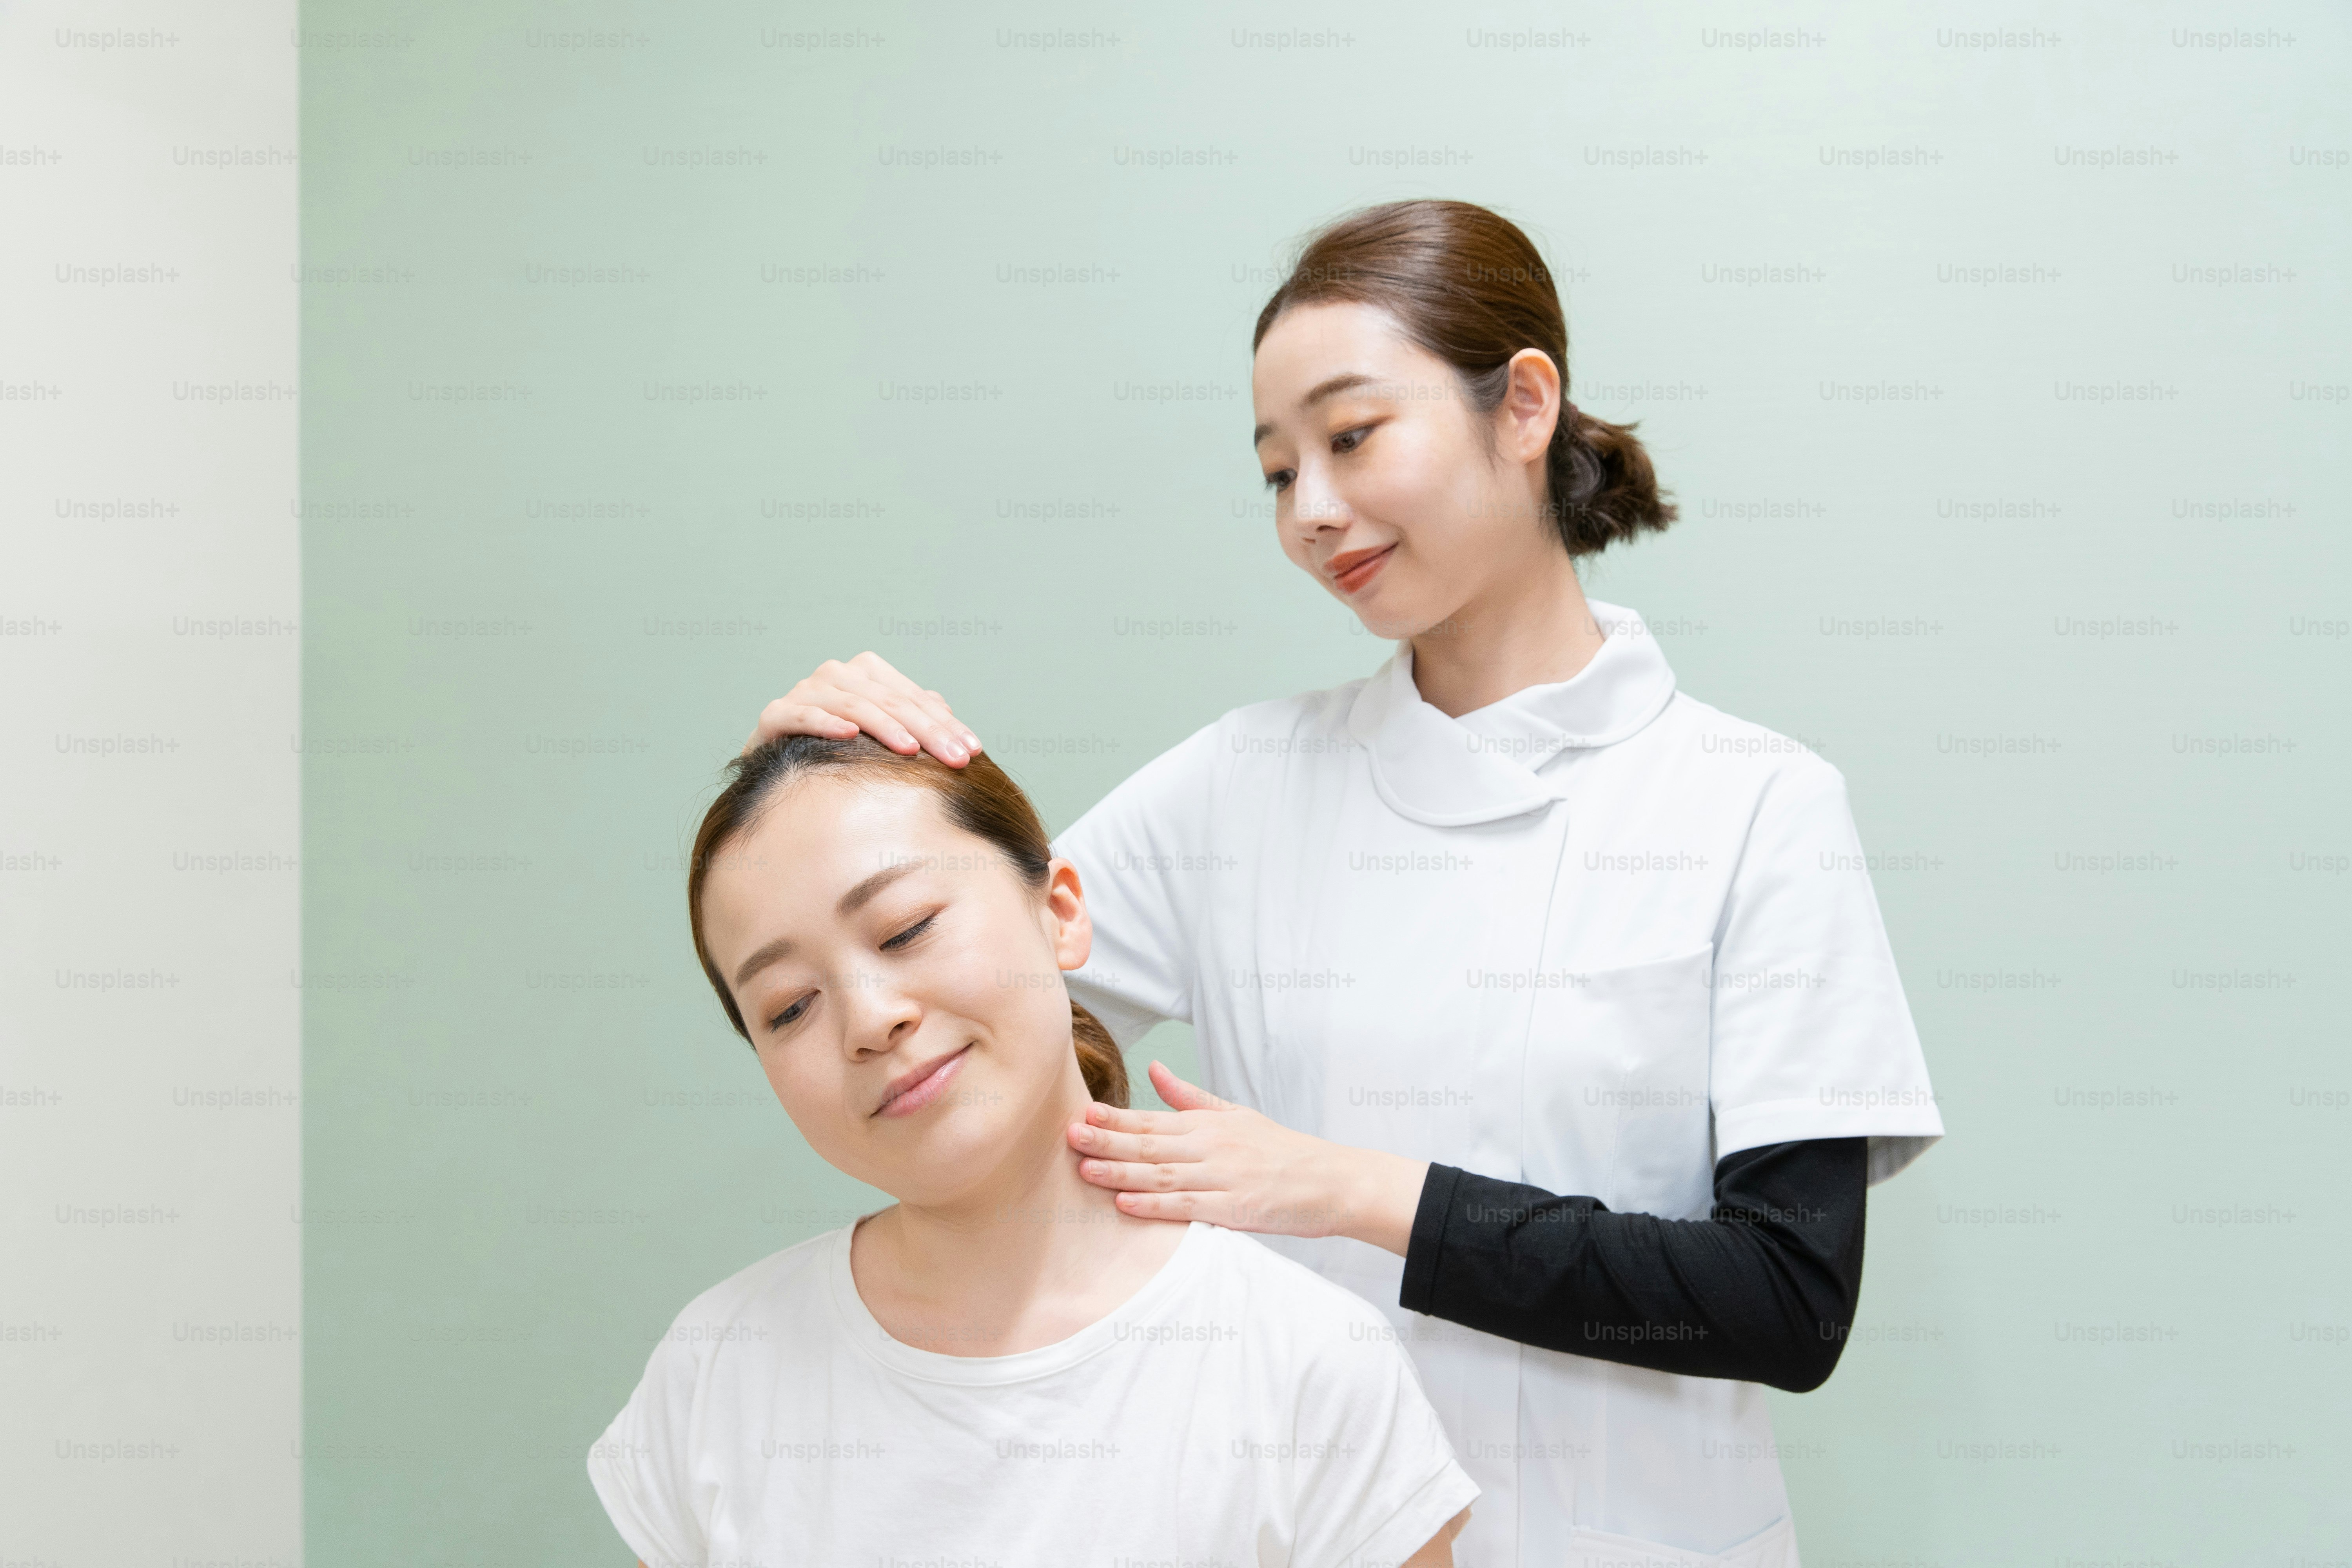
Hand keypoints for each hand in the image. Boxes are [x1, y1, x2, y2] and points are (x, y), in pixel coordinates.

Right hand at [746, 651, 981, 764]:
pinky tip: (850, 736)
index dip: (946, 724)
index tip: (974, 751)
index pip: (914, 697)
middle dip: (929, 731)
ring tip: (912, 750)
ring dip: (886, 727)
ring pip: (855, 705)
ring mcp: (806, 691)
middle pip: (891, 701)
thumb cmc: (836, 746)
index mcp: (866, 672)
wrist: (776, 759)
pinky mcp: (777, 713)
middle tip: (957, 760)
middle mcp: (837, 674)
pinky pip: (806, 715)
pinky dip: (827, 723)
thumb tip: (945, 709)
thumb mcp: (881, 731)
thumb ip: (912, 716)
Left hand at [1066, 1062, 1428, 1255]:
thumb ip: (1189, 1097)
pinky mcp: (1232, 1208)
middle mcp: (1210, 1147)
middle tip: (1069, 1136)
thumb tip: (1155, 1068)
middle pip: (1149, 1144)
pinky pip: (1186, 1206)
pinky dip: (1155, 1205)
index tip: (1082, 1113)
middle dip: (1106, 1141)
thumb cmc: (1279, 1149)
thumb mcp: (1235, 1114)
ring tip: (1085, 1170)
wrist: (1328, 1181)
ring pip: (1161, 1174)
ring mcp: (1221, 1178)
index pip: (1152, 1120)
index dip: (1116, 1118)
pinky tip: (1126, 1204)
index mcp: (1208, 1124)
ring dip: (1120, 1173)